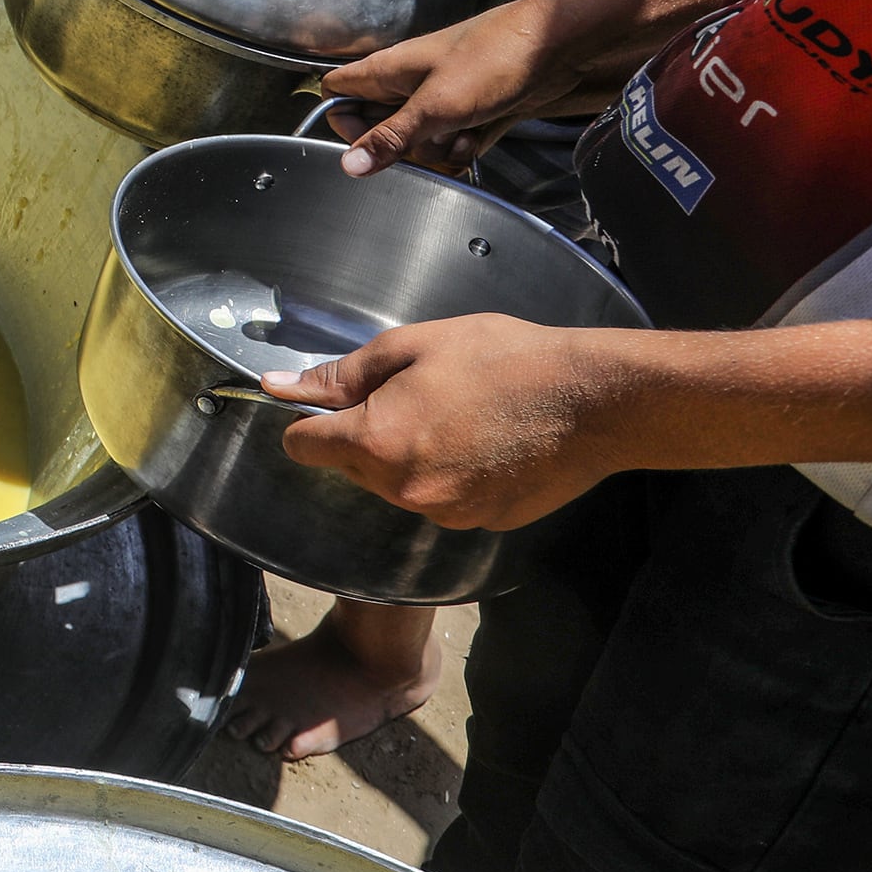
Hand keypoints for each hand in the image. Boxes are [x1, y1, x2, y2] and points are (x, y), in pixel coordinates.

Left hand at [266, 315, 630, 529]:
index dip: (312, 420)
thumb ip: (340, 375)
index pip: (303, 446)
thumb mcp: (411, 347)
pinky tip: (484, 443)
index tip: (335, 402)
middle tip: (416, 394)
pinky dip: (449, 475)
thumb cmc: (501, 359)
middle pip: (351, 466)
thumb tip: (280, 387)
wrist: (591, 399)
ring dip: (407, 455)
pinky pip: (440, 499)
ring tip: (458, 415)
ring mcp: (445, 514)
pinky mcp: (481, 524)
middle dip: (366, 433)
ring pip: (396, 484)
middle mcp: (403, 490)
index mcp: (376, 443)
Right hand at [316, 0, 590, 176]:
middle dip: (401, 147)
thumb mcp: (435, 106)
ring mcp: (439, 97)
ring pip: (417, 140)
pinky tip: (478, 138)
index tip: (369, 140)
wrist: (556, 45)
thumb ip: (390, 138)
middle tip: (426, 138)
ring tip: (461, 135)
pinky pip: (449, 142)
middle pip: (378, 127)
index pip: (337, 95)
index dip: (344, 122)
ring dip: (437, 150)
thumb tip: (348, 166)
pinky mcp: (467, 111)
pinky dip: (462, 148)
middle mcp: (407, 83)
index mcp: (387, 71)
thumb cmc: (493, 59)